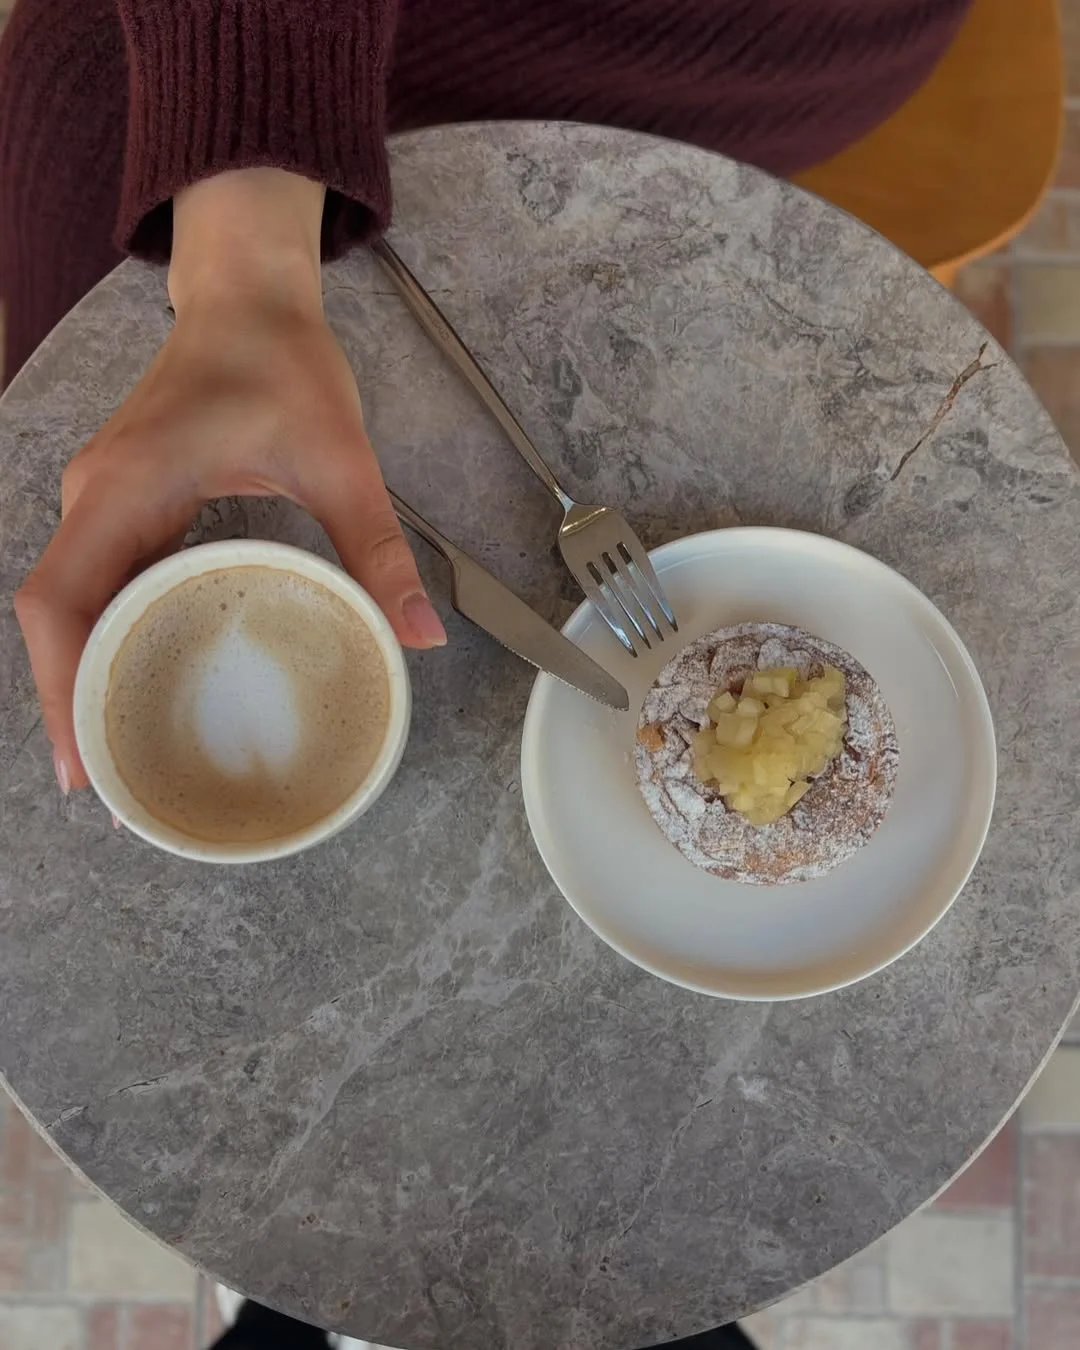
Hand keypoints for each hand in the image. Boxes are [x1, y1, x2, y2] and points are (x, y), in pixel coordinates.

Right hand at [15, 169, 444, 793]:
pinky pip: (97, 581)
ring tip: (121, 751)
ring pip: (70, 602)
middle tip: (114, 785)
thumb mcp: (340, 459)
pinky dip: (108, 636)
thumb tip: (421, 632)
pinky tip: (141, 680)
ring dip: (84, 673)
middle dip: (72, 701)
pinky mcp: (122, 501)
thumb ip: (378, 548)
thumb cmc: (283, 361)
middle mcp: (97, 496)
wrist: (250, 297)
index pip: (61, 598)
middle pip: (55, 615)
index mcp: (128, 485)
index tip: (83, 759)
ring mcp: (103, 498)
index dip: (59, 684)